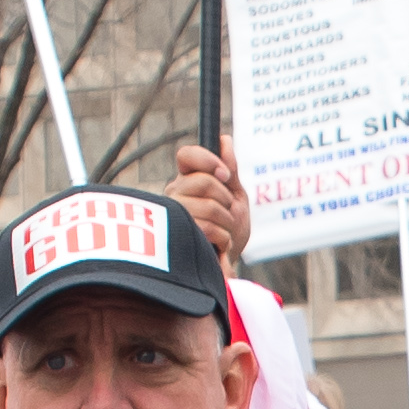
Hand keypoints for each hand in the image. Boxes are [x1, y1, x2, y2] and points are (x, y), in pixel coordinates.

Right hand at [165, 137, 250, 269]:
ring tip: (225, 234)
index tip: (225, 175)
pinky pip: (208, 229)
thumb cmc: (228, 232)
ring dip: (228, 223)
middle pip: (204, 182)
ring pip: (208, 207)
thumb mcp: (235, 197)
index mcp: (187, 181)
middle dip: (226, 201)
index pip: (187, 155)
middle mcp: (174, 196)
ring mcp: (173, 217)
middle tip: (228, 215)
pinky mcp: (178, 240)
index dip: (208, 160)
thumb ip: (230, 171)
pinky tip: (221, 246)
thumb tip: (224, 140)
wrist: (224, 268)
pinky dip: (224, 239)